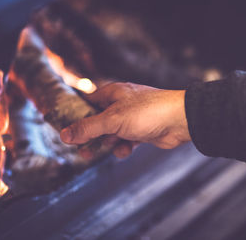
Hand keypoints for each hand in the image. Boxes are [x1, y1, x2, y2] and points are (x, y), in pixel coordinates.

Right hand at [60, 82, 190, 157]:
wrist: (181, 120)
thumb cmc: (148, 112)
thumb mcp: (112, 120)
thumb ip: (88, 128)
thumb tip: (65, 135)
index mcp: (112, 94)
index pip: (86, 104)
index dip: (75, 117)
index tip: (66, 131)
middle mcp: (120, 104)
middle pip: (97, 122)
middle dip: (91, 137)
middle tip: (82, 150)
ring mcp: (131, 118)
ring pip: (111, 133)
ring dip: (108, 144)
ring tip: (108, 149)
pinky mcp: (141, 131)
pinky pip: (125, 141)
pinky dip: (124, 147)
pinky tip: (126, 150)